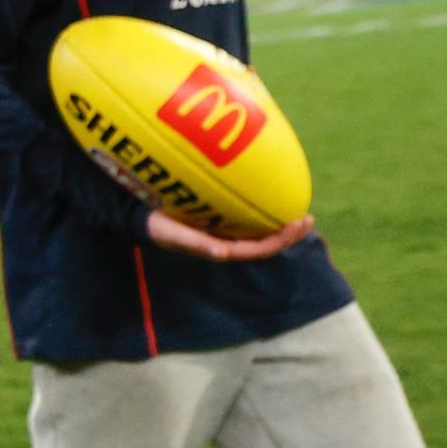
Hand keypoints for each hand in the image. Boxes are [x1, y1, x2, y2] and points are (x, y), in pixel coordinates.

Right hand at [148, 211, 313, 261]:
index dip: (281, 240)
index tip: (298, 223)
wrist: (140, 214)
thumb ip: (197, 244)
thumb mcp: (173, 234)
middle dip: (288, 233)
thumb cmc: (157, 226)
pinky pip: (246, 215)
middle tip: (307, 217)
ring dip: (278, 221)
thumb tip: (222, 254)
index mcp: (221, 248)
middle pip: (265, 242)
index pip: (259, 249)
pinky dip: (261, 208)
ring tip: (296, 207)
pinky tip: (268, 194)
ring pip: (259, 229)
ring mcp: (223, 230)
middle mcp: (227, 241)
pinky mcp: (217, 217)